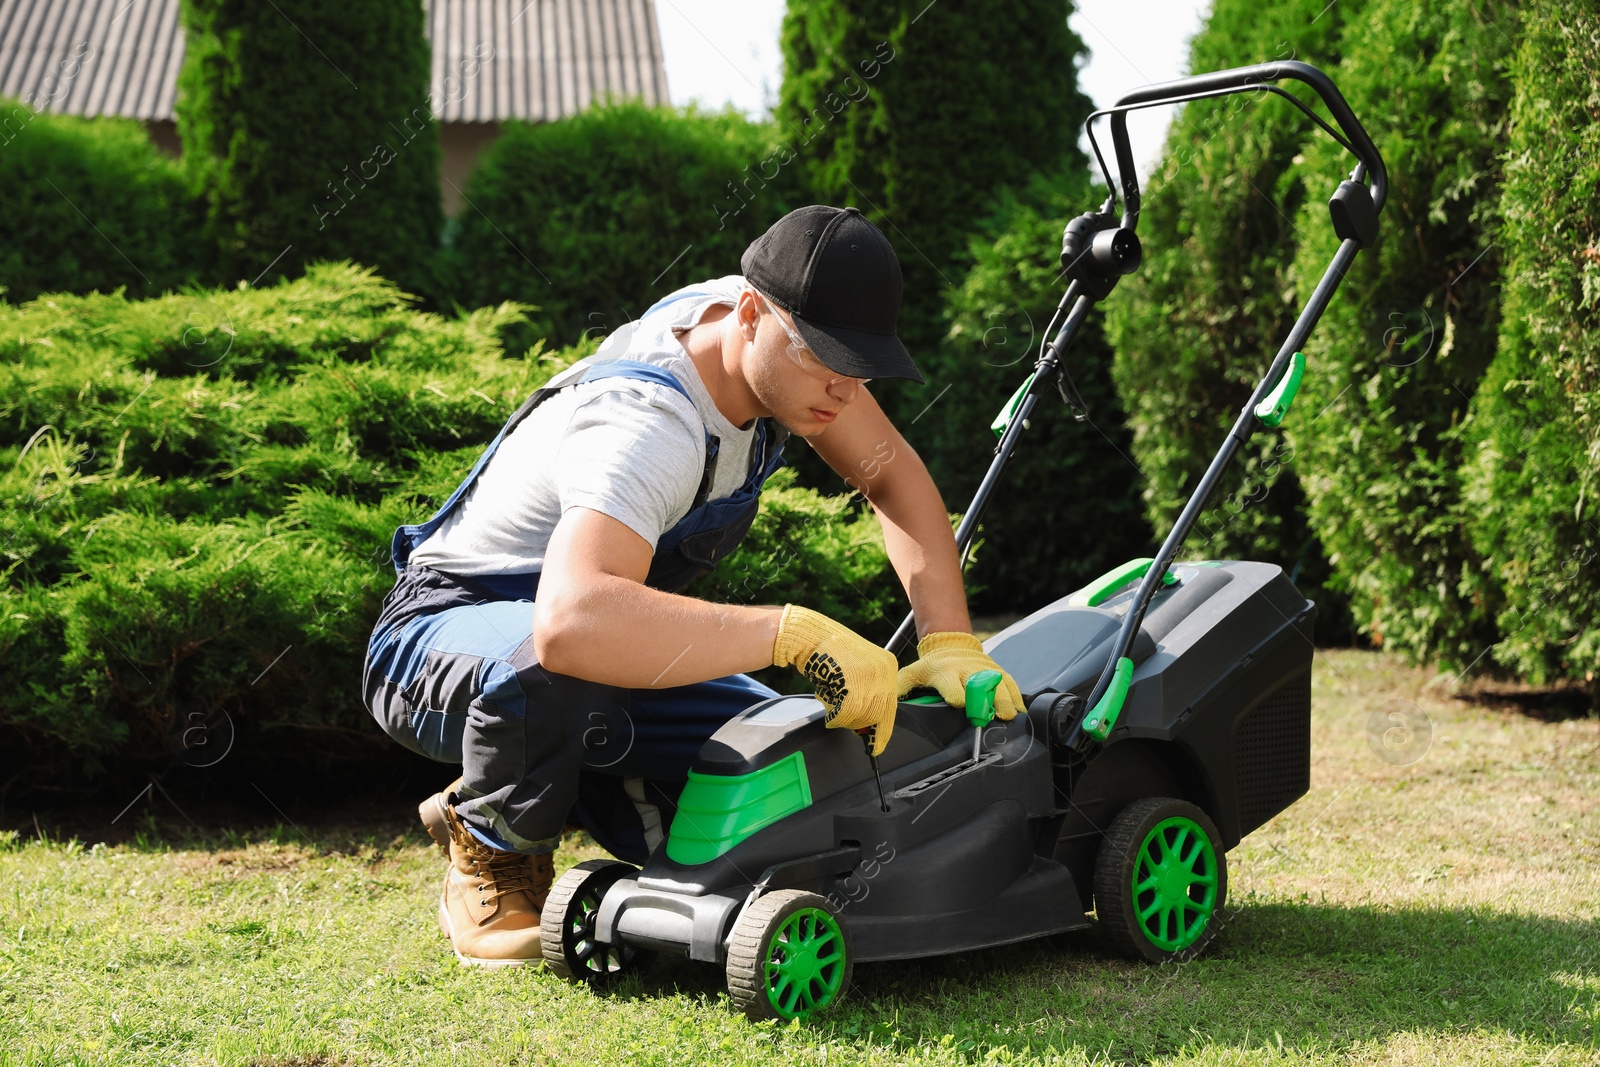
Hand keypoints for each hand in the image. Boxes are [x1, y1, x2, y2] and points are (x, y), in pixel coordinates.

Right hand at [772, 605, 899, 755]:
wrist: (809, 635)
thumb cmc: (828, 654)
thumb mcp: (857, 671)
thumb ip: (866, 695)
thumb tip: (869, 726)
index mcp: (888, 665)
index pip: (890, 706)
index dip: (882, 730)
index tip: (877, 746)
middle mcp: (884, 668)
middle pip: (877, 713)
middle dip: (859, 724)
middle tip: (842, 720)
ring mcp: (870, 673)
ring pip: (862, 714)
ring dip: (844, 719)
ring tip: (831, 706)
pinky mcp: (854, 679)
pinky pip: (848, 711)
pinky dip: (836, 717)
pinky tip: (829, 711)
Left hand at [896, 632, 1023, 719]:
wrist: (951, 646)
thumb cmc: (931, 667)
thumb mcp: (913, 673)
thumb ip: (901, 687)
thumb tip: (885, 703)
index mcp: (945, 673)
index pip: (951, 684)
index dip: (955, 694)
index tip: (960, 703)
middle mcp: (967, 671)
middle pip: (979, 685)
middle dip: (986, 700)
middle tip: (993, 715)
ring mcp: (985, 670)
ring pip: (998, 684)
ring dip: (1004, 699)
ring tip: (1008, 715)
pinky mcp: (998, 671)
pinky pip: (1010, 683)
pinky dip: (1016, 696)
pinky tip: (1020, 710)